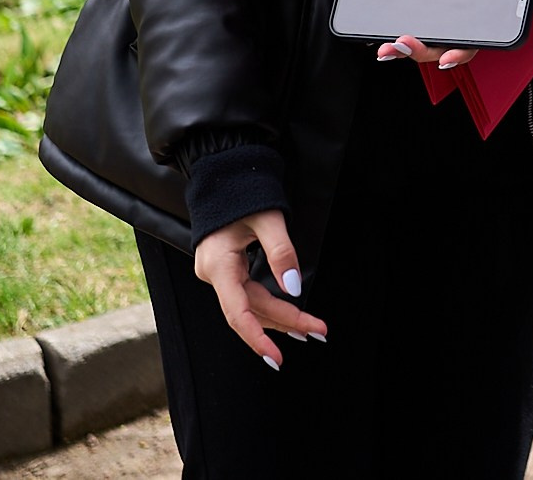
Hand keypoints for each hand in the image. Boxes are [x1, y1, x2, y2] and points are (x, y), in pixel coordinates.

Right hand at [191, 208, 326, 368]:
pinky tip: (288, 316)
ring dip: (279, 317)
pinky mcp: (225, 270)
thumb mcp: (268, 218)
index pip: (238, 312)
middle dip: (285, 322)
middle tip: (319, 331)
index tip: (277, 358)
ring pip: (250, 304)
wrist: (223, 175)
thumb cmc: (244, 193)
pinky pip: (247, 295)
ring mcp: (217, 273)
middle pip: (251, 309)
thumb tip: (293, 288)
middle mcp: (213, 274)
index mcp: (219, 265)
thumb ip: (282, 252)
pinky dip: (269, 305)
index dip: (258, 338)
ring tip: (310, 329)